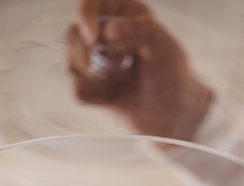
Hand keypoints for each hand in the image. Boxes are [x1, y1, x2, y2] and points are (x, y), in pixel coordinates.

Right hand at [67, 0, 212, 140]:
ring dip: (94, 77)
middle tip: (118, 65)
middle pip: (73, 34)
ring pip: (70, 61)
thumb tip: (112, 30)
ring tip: (120, 81)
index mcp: (125, 14)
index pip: (91, 4)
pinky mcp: (90, 85)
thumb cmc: (173, 79)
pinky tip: (113, 96)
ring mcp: (95, 60)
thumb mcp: (164, 49)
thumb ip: (142, 31)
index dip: (85, 17)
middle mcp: (106, 34)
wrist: (172, 116)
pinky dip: (95, 96)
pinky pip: (77, 89)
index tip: (93, 38)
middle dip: (90, 54)